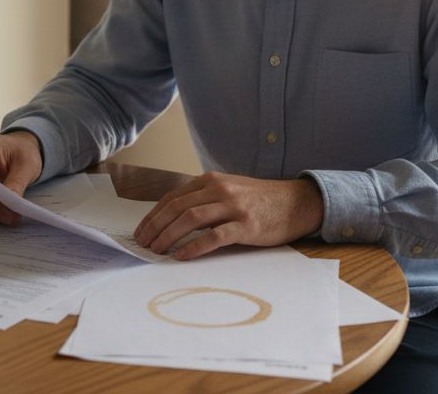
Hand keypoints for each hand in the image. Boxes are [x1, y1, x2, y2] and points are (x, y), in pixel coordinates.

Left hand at [133, 172, 323, 259]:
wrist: (295, 203)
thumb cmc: (258, 201)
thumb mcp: (228, 190)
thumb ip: (203, 199)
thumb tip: (172, 219)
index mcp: (210, 181)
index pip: (172, 197)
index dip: (153, 215)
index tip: (142, 231)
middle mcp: (219, 189)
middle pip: (177, 207)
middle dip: (155, 226)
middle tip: (143, 244)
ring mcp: (233, 206)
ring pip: (191, 219)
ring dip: (169, 236)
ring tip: (157, 250)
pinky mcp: (246, 225)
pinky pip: (214, 236)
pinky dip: (194, 247)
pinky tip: (182, 256)